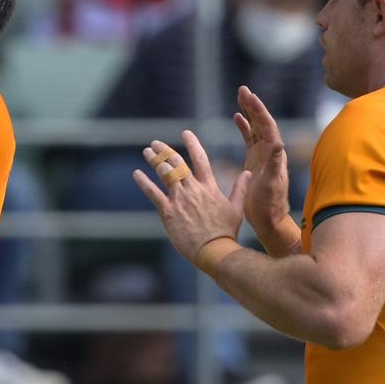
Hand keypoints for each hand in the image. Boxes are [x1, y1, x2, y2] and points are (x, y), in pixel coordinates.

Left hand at [133, 130, 251, 263]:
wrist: (214, 251)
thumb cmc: (226, 232)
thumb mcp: (237, 208)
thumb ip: (240, 188)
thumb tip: (248, 173)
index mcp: (208, 186)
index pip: (200, 158)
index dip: (192, 143)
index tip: (185, 132)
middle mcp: (193, 189)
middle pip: (177, 162)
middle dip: (165, 150)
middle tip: (155, 143)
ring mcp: (179, 200)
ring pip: (164, 173)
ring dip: (154, 160)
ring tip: (147, 152)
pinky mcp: (168, 212)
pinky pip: (153, 193)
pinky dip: (143, 182)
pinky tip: (136, 173)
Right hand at [233, 86, 291, 234]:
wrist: (268, 218)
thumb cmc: (269, 203)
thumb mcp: (271, 183)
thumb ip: (275, 163)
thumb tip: (278, 142)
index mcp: (274, 153)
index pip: (267, 126)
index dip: (258, 111)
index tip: (249, 96)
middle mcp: (270, 151)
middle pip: (262, 122)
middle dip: (253, 105)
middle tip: (242, 90)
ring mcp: (262, 154)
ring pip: (255, 127)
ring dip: (249, 112)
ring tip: (240, 97)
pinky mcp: (255, 160)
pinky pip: (249, 138)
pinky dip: (244, 127)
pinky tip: (236, 117)